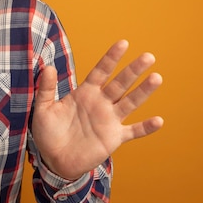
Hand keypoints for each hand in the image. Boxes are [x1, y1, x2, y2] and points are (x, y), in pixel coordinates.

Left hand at [31, 40, 163, 179]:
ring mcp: (109, 120)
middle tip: (148, 56)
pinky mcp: (114, 138)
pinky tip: (159, 121)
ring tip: (156, 77)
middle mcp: (101, 103)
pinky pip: (133, 131)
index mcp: (85, 93)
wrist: (54, 160)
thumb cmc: (48, 132)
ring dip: (143, 92)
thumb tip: (47, 67)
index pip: (101, 71)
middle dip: (133, 70)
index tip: (123, 43)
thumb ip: (46, 89)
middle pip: (120, 83)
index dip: (111, 58)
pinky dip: (145, 127)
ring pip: (130, 102)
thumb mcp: (43, 109)